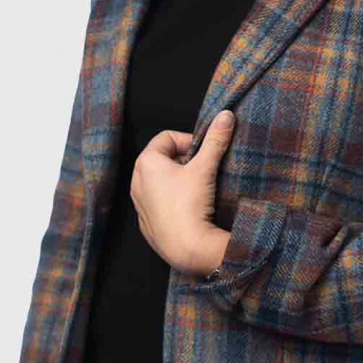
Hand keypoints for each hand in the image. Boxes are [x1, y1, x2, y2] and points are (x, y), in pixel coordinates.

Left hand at [130, 110, 234, 273]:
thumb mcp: (205, 167)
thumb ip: (215, 139)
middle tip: (203, 170)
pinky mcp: (146, 222)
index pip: (167, 137)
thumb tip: (226, 115)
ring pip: (161, 181)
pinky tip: (190, 209)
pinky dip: (173, 200)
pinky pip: (160, 202)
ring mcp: (139, 203)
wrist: (186, 248)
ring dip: (179, 181)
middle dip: (184, 160)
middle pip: (163, 158)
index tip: (203, 152)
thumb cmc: (190, 204)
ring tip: (198, 190)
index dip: (188, 140)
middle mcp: (136, 180)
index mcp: (146, 162)